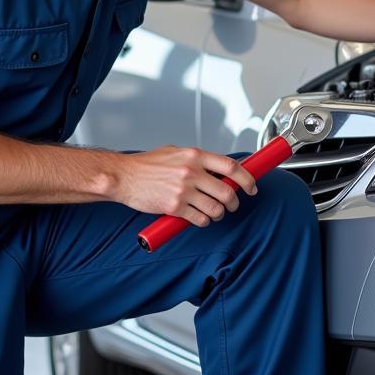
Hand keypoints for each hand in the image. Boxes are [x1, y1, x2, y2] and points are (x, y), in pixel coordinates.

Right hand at [112, 146, 257, 225]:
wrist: (124, 176)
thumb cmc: (147, 165)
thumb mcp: (176, 153)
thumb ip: (197, 160)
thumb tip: (218, 170)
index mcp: (194, 155)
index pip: (231, 167)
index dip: (247, 179)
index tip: (251, 186)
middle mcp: (191, 172)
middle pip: (227, 191)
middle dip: (234, 202)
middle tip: (232, 204)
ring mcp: (183, 190)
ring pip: (216, 209)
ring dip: (219, 214)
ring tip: (214, 213)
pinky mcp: (175, 207)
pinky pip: (200, 219)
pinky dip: (204, 221)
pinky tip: (199, 217)